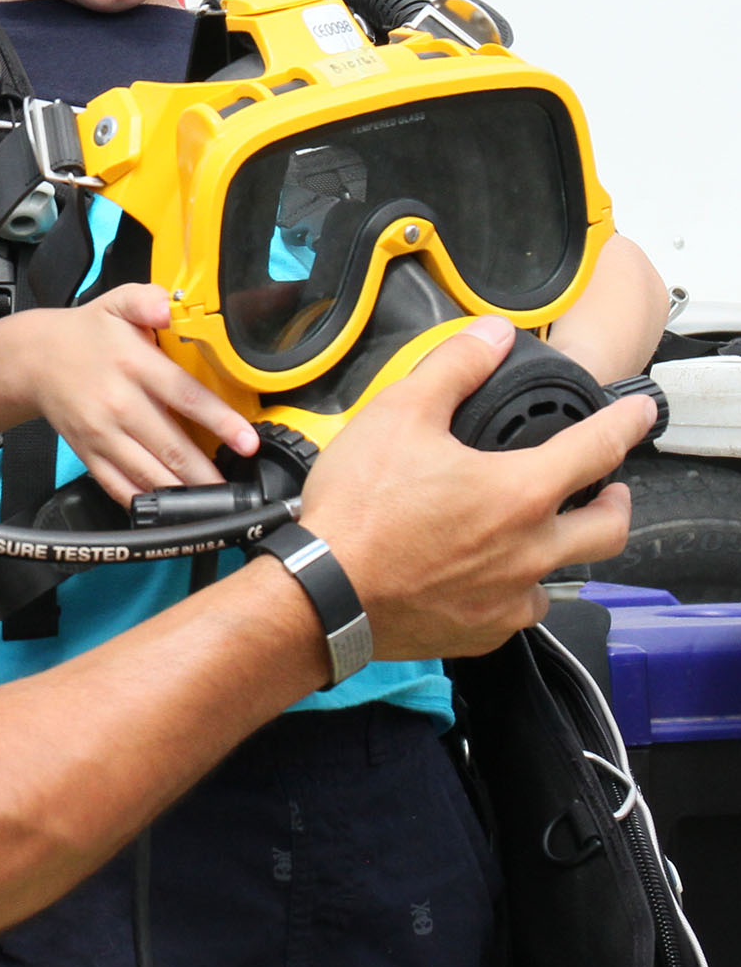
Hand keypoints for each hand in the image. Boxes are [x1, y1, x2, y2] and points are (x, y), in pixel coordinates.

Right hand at [9, 284, 258, 503]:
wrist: (34, 359)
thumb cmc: (86, 334)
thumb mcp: (117, 303)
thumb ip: (147, 300)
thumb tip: (167, 308)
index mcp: (132, 364)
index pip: (185, 396)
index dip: (220, 421)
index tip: (247, 442)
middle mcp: (117, 403)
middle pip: (171, 446)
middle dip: (207, 472)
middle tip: (236, 486)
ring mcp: (101, 433)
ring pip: (148, 473)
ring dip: (182, 493)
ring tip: (211, 501)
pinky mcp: (88, 453)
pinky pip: (117, 486)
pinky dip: (144, 502)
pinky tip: (168, 506)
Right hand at [300, 316, 645, 662]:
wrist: (325, 591)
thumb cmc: (359, 508)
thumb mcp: (398, 414)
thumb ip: (454, 367)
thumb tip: (490, 334)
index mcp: (519, 493)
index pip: (597, 449)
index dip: (626, 424)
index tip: (640, 414)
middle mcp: (528, 550)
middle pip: (608, 528)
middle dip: (616, 502)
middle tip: (606, 488)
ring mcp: (508, 597)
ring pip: (562, 575)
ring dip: (561, 550)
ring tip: (537, 534)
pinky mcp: (481, 631)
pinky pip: (517, 610)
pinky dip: (513, 590)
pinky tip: (487, 577)